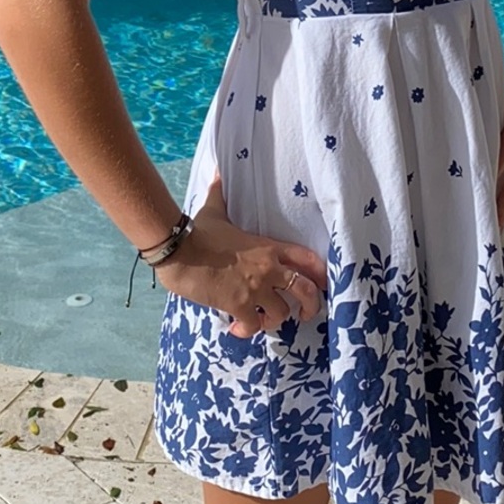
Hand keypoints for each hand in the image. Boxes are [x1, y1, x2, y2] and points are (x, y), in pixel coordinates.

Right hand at [155, 175, 327, 337]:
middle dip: (311, 305)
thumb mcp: (214, 210)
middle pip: (306, 290)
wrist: (179, 249)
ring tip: (260, 320)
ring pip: (281, 313)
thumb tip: (217, 173)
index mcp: (268, 247)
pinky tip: (237, 329)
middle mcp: (268, 268)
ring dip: (273, 320)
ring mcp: (255, 287)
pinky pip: (254, 325)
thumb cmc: (197, 230)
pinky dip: (248, 330)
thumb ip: (221, 194)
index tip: (323, 284)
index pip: (306, 258)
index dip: (320, 273)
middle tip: (305, 315)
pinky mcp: (238, 304)